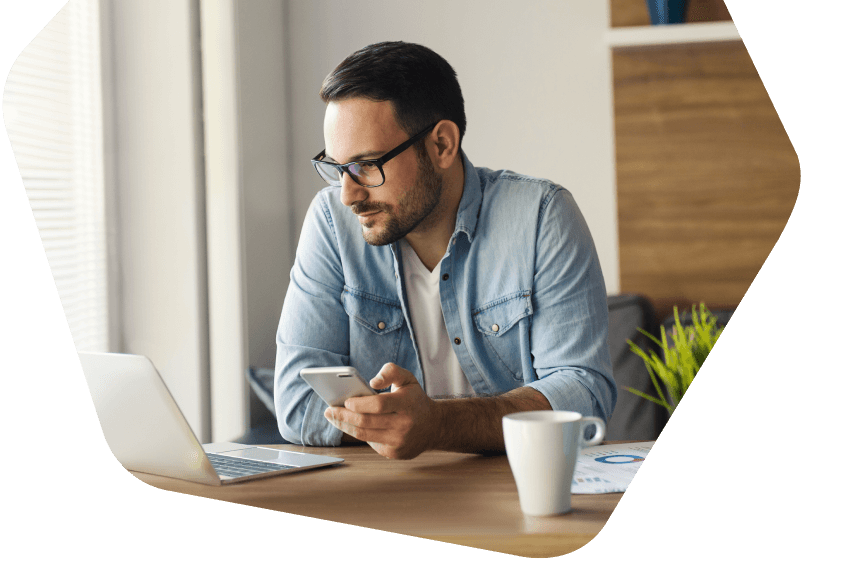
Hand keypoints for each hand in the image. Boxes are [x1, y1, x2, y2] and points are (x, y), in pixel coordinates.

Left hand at [324, 363, 438, 459]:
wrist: (433, 427)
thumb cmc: (414, 399)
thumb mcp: (408, 379)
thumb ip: (390, 371)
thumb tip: (372, 382)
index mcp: (407, 404)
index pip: (380, 405)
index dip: (360, 404)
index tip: (346, 401)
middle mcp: (404, 425)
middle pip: (367, 422)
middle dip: (344, 416)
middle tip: (330, 410)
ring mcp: (399, 441)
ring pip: (364, 434)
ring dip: (345, 426)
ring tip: (333, 417)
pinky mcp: (394, 453)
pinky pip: (370, 442)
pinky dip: (357, 433)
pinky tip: (349, 425)